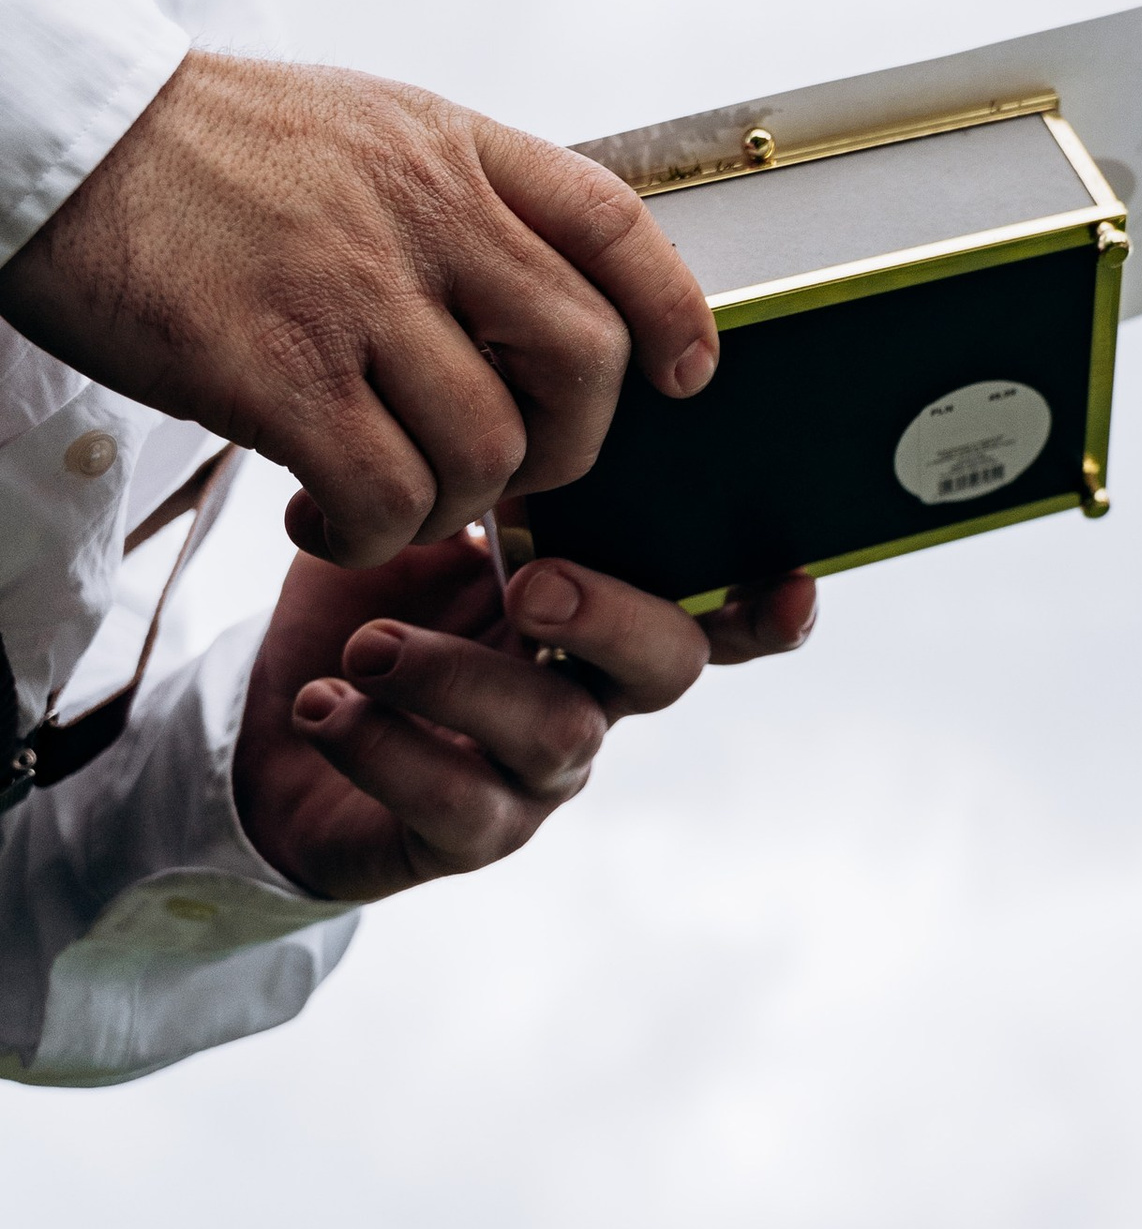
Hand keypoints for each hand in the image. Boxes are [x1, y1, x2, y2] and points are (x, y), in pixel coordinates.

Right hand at [0, 52, 718, 565]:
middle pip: (581, 359)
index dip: (674, 311)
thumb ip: (453, 195)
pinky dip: (368, 532)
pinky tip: (321, 518)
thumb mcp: (362, 125)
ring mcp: (354, 293)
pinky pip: (383, 492)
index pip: (615, 226)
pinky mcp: (275, 372)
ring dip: (454, 504)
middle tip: (508, 475)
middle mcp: (425, 212)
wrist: (61, 140)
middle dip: (569, 448)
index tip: (687, 376)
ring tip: (388, 500)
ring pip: (488, 446)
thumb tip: (531, 290)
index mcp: (453, 146)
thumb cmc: (200, 147)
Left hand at [234, 537, 817, 903]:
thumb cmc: (367, 612)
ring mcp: (535, 773)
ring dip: (460, 678)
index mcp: (599, 613)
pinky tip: (324, 705)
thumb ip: (472, 480)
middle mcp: (590, 693)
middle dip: (614, 617)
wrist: (265, 734)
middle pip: (665, 668)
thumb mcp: (416, 531)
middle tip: (532, 585)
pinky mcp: (463, 835)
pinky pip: (456, 806)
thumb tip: (498, 393)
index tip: (789, 581)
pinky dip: (386, 747)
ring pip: (557, 735)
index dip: (765, 608)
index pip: (711, 612)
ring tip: (367, 647)